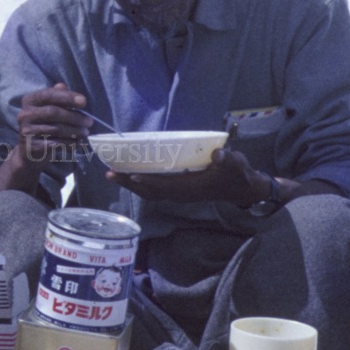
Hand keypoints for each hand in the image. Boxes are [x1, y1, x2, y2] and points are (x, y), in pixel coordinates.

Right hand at [13, 83, 94, 175]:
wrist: (30, 152)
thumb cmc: (44, 125)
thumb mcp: (49, 108)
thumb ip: (56, 97)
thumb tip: (62, 86)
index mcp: (29, 101)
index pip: (48, 95)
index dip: (67, 97)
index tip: (84, 101)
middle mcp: (24, 114)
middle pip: (53, 112)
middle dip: (74, 117)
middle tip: (89, 122)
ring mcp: (26, 131)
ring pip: (56, 129)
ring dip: (74, 131)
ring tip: (85, 132)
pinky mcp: (31, 146)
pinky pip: (55, 143)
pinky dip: (69, 143)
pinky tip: (77, 142)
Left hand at [110, 145, 279, 209]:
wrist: (241, 187)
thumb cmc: (237, 173)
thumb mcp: (237, 164)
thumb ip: (228, 159)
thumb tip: (218, 155)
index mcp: (192, 187)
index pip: (165, 186)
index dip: (148, 182)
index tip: (131, 176)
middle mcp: (181, 193)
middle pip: (150, 191)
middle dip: (129, 183)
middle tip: (109, 173)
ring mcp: (179, 194)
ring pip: (149, 193)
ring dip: (130, 185)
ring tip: (112, 174)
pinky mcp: (178, 191)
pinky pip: (154, 191)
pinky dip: (139, 185)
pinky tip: (130, 176)